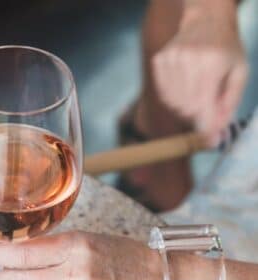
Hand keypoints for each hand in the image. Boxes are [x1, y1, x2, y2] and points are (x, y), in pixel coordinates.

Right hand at [152, 0, 247, 145]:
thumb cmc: (226, 50)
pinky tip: (184, 86)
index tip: (210, 141)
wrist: (206, 21)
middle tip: (206, 108)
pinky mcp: (159, 61)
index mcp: (212, 63)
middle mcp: (188, 60)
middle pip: (186, 109)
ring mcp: (170, 60)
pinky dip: (173, 98)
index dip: (206, 127)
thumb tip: (216, 133)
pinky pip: (163, 94)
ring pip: (172, 104)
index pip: (203, 106)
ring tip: (195, 94)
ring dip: (184, 107)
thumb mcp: (239, 74)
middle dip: (197, 115)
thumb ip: (229, 104)